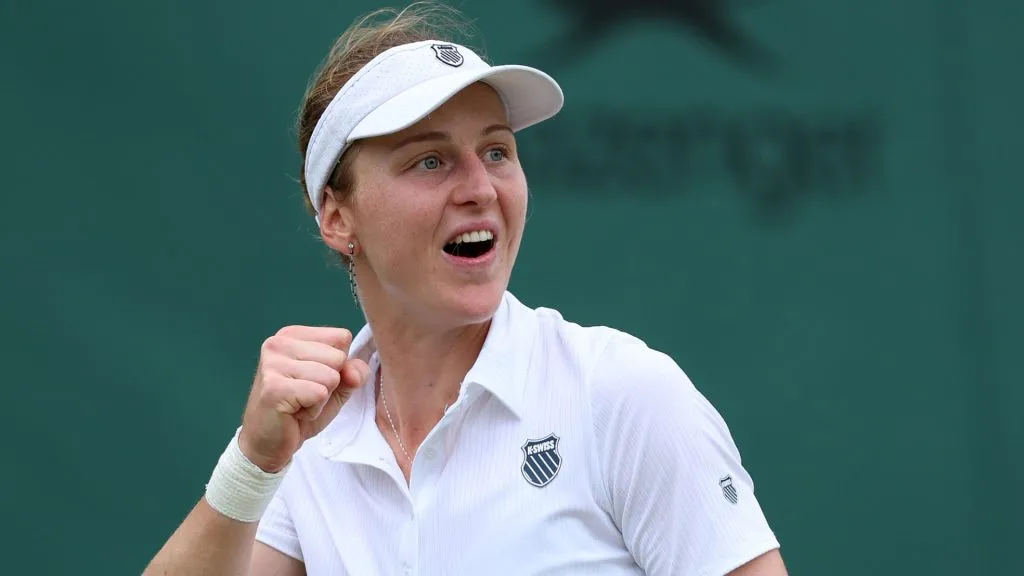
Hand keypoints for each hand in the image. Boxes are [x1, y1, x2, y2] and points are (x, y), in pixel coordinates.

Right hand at [237, 326, 369, 472]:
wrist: (268, 443)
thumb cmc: (300, 410)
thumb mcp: (336, 387)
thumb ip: (353, 373)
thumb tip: (354, 372)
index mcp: (293, 335)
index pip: (342, 337)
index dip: (338, 365)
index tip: (314, 379)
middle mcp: (279, 343)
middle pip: (338, 357)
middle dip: (330, 384)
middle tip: (305, 395)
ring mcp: (273, 363)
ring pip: (330, 376)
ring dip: (321, 399)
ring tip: (299, 403)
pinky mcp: (274, 387)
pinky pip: (319, 394)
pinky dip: (313, 410)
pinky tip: (294, 413)